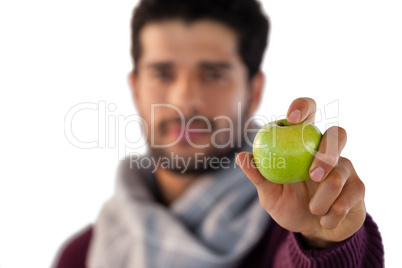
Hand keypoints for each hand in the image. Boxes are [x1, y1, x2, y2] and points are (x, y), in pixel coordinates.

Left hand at [236, 97, 365, 247]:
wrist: (312, 231)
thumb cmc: (288, 205)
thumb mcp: (269, 194)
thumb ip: (259, 176)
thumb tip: (242, 157)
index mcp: (303, 144)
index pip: (308, 113)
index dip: (303, 107)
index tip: (292, 119)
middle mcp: (327, 150)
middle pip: (338, 133)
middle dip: (327, 152)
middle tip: (313, 175)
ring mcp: (345, 167)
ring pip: (342, 170)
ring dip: (325, 195)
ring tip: (314, 209)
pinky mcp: (358, 187)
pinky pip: (350, 195)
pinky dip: (334, 212)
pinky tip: (325, 220)